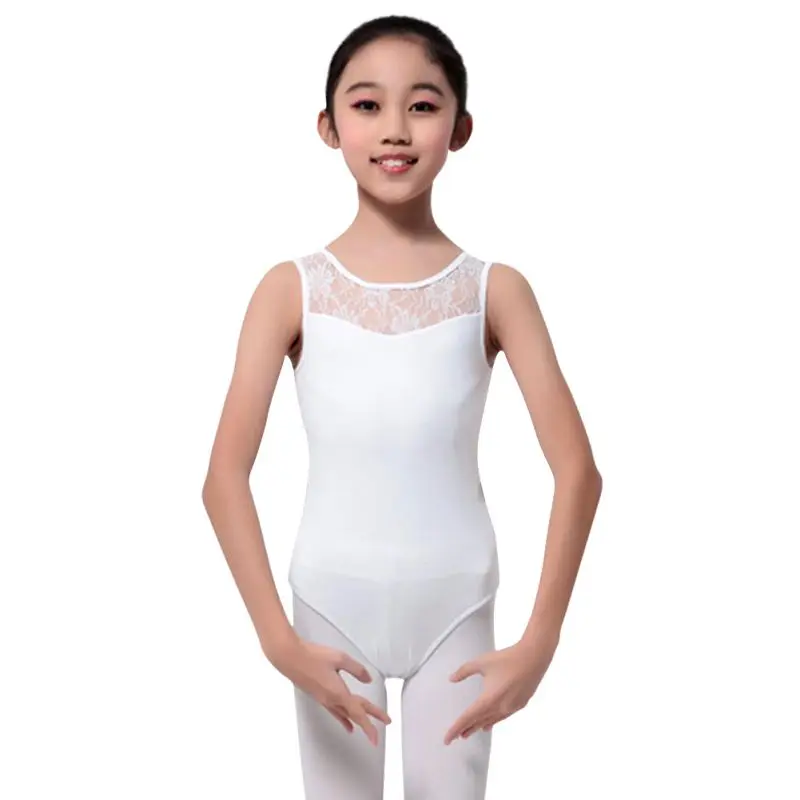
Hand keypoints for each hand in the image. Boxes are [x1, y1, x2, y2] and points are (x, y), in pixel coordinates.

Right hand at [269, 633, 391, 746]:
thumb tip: (368, 679)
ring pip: (346, 714)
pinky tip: (347, 725)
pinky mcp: (318, 696)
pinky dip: (344, 720)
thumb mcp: (340, 658)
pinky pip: (335, 713)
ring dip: (359, 719)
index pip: (359, 713)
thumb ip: (357, 669)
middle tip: (385, 722)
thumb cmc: (313, 656)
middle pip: (355, 713)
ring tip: (369, 726)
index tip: (378, 735)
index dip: (370, 725)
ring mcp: (324, 700)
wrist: (290, 658)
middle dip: (370, 719)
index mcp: (339, 693)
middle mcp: (332, 700)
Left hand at [443, 630, 558, 744]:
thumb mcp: (481, 663)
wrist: (533, 658)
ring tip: (468, 732)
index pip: (467, 718)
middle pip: (478, 722)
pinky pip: (501, 717)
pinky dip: (492, 722)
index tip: (447, 739)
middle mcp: (499, 708)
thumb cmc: (507, 659)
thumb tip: (452, 678)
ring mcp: (510, 708)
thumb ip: (464, 671)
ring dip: (478, 727)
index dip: (455, 729)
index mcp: (488, 699)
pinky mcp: (519, 705)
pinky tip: (488, 725)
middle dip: (466, 729)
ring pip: (490, 721)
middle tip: (456, 737)